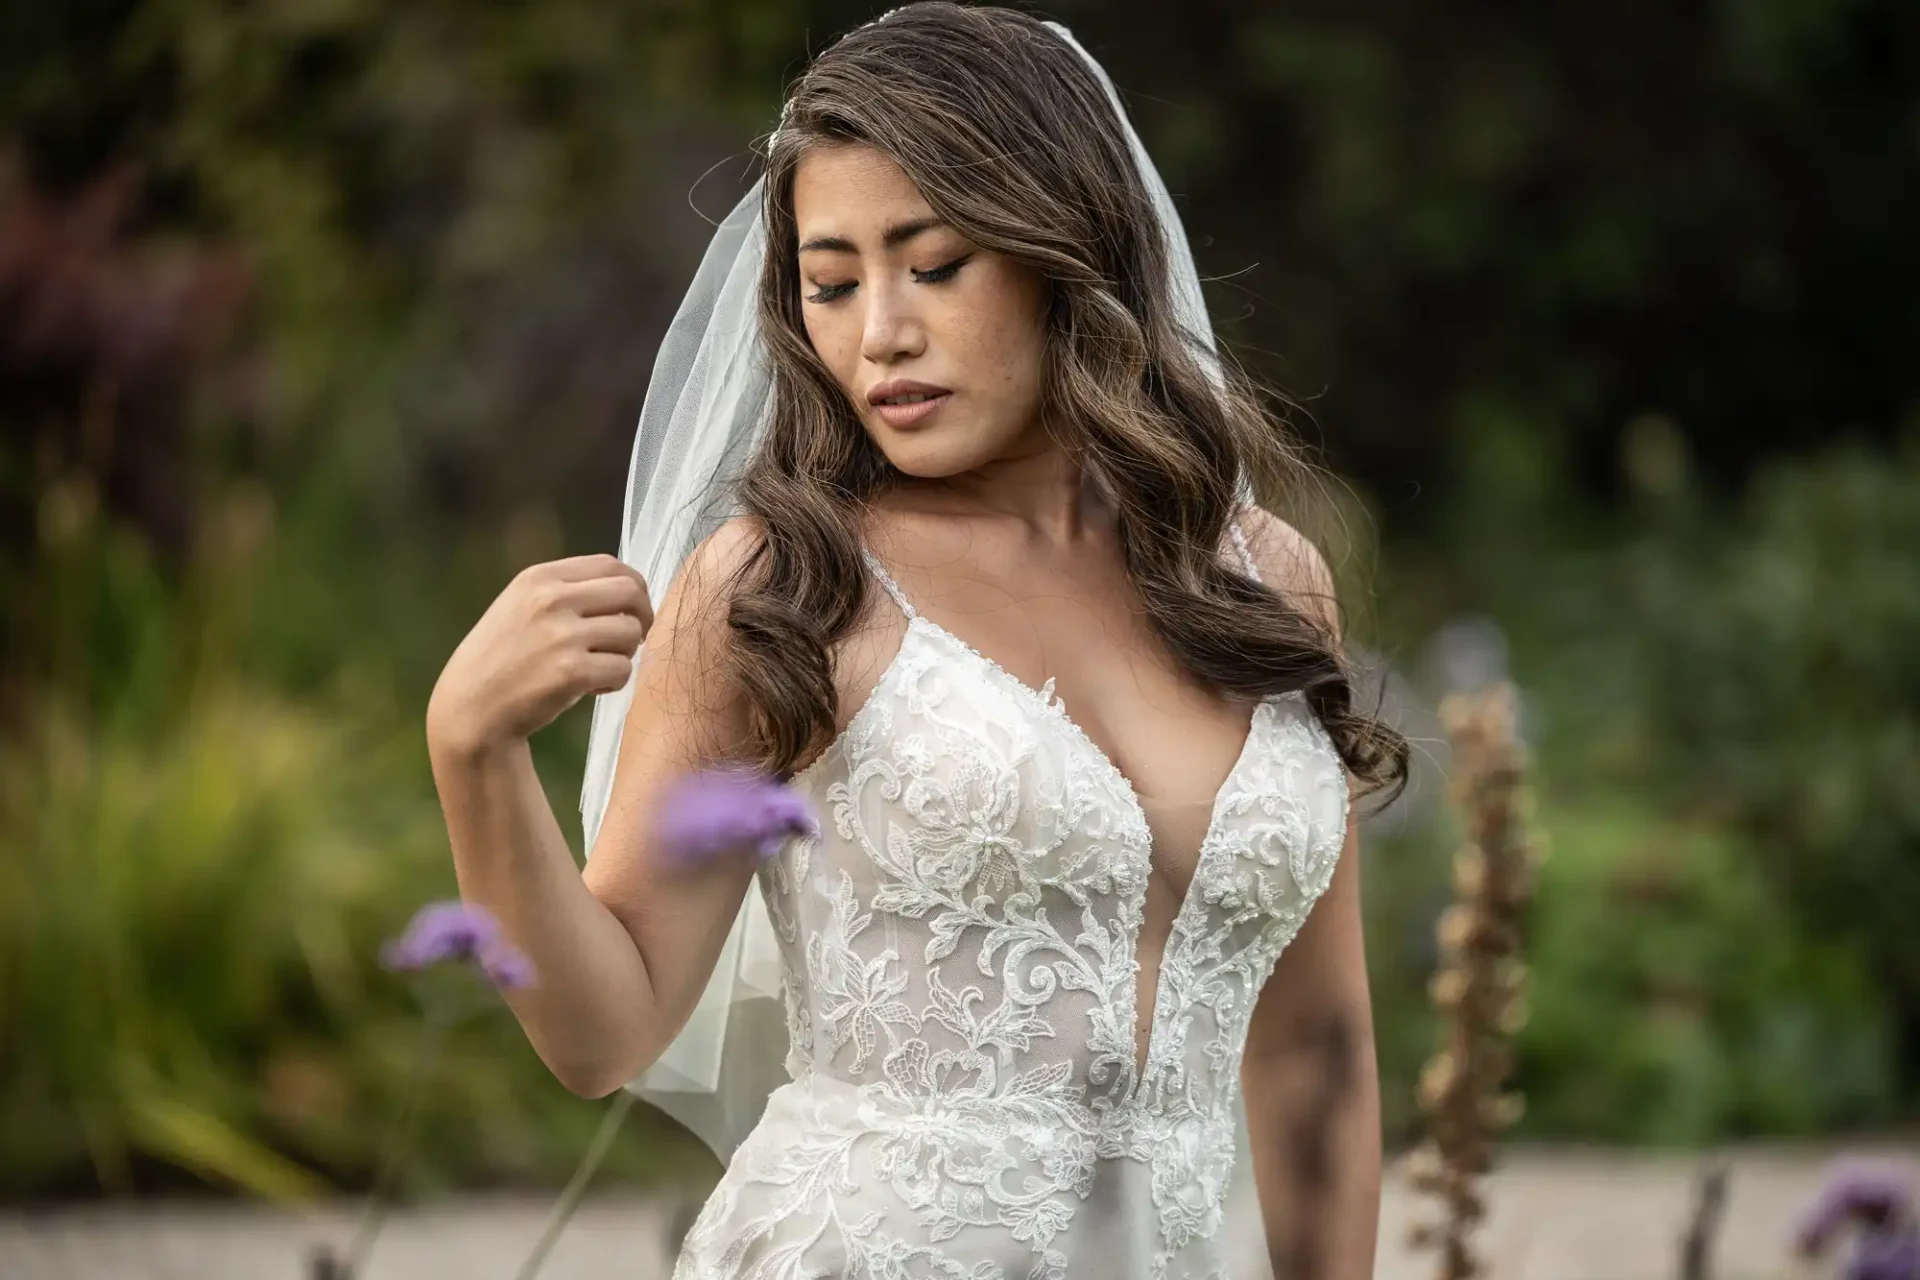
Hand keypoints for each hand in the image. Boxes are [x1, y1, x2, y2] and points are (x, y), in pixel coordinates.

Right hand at [427, 554, 653, 758]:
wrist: (471, 708)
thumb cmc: (502, 659)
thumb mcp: (521, 606)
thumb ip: (566, 591)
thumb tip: (630, 588)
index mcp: (539, 577)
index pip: (610, 565)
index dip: (634, 586)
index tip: (632, 609)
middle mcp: (551, 600)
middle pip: (630, 592)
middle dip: (642, 616)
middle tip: (633, 638)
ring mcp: (561, 635)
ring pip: (631, 633)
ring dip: (625, 653)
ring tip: (599, 666)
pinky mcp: (571, 672)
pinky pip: (623, 669)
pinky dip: (614, 682)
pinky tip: (590, 688)